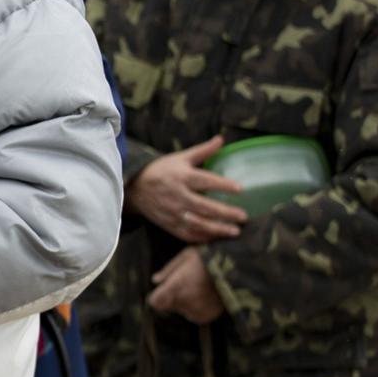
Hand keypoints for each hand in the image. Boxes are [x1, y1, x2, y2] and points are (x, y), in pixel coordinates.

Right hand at [129, 136, 248, 242]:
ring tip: (234, 231)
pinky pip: (187, 234)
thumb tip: (221, 139)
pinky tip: (216, 237)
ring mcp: (172, 212)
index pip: (204, 181)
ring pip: (197, 223)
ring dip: (217, 229)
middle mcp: (177, 195)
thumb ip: (202, 151)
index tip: (240, 189)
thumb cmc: (161, 170)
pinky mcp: (169, 224)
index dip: (222, 185)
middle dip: (224, 212)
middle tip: (243, 216)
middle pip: (203, 206)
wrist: (134, 188)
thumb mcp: (180, 158)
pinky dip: (202, 237)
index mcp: (181, 176)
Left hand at [147, 246, 226, 323]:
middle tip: (188, 283)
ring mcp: (197, 311)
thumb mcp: (186, 255)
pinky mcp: (208, 317)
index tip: (163, 290)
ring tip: (201, 287)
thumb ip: (169, 270)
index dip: (157, 296)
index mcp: (176, 287)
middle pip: (169, 306)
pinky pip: (197, 314)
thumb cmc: (211, 257)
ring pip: (184, 310)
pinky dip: (200, 307)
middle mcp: (184, 302)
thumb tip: (155, 280)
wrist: (240, 269)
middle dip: (173, 297)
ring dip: (187, 302)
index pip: (155, 302)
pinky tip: (209, 294)